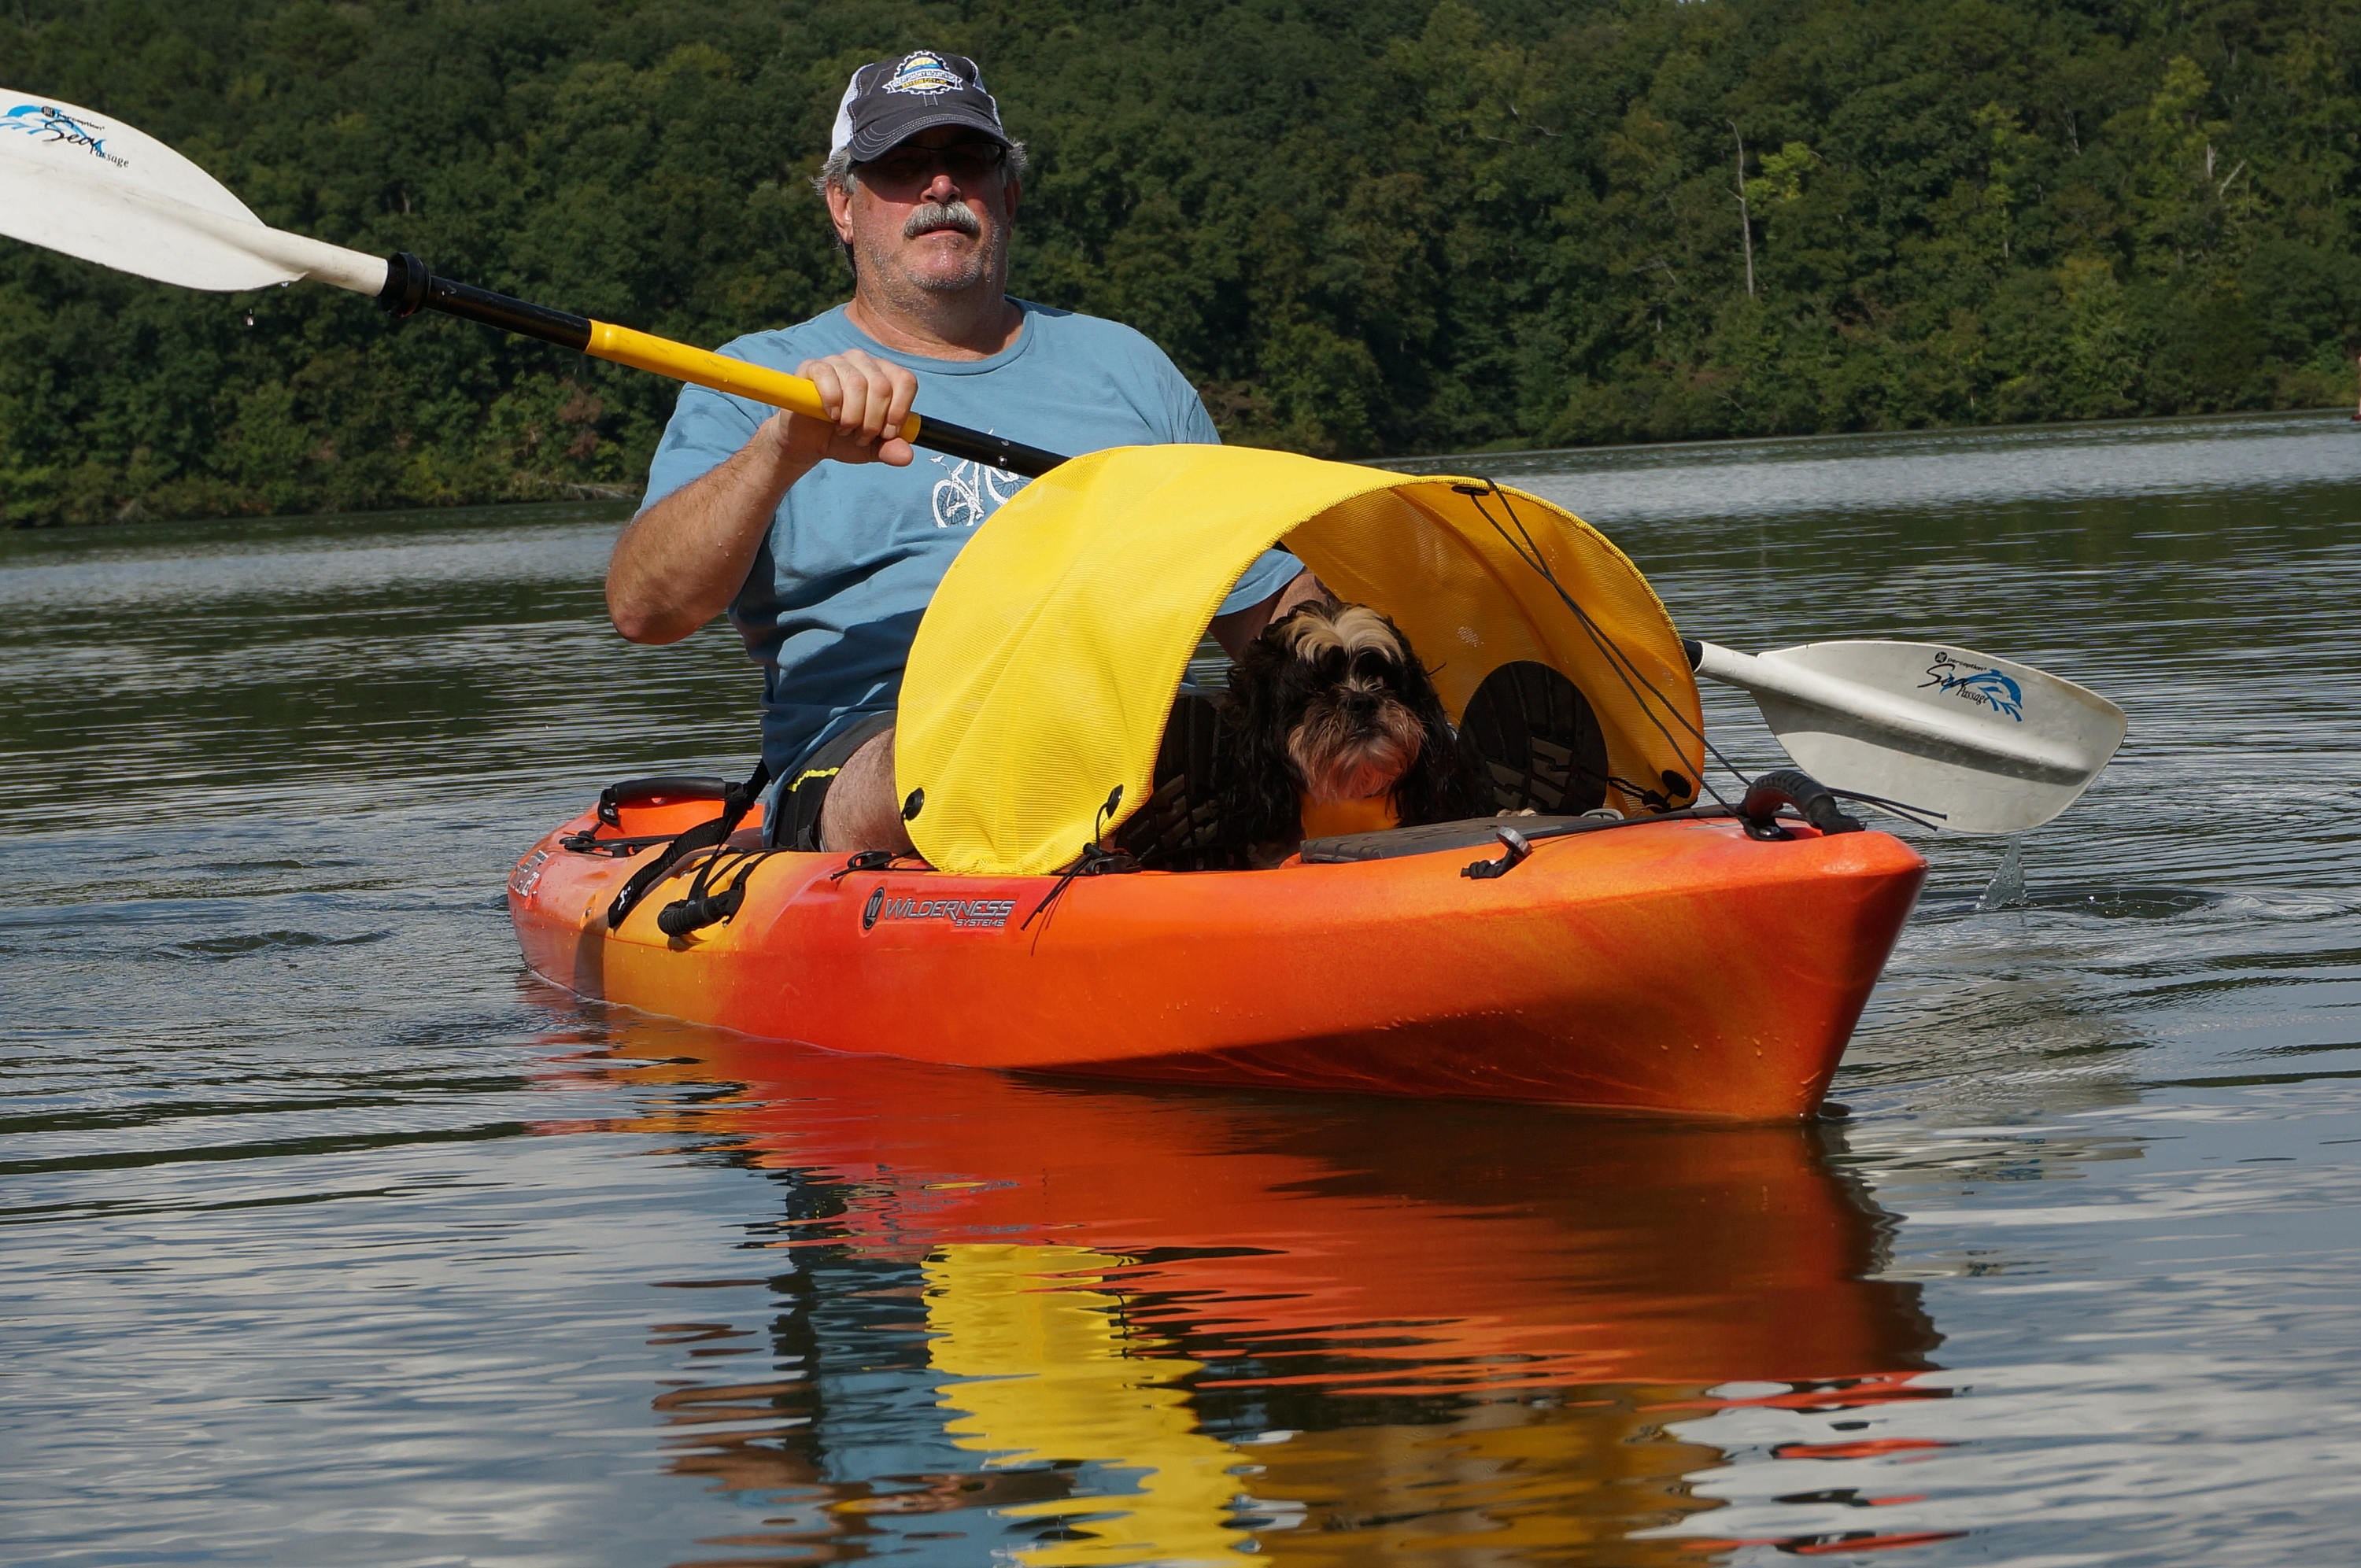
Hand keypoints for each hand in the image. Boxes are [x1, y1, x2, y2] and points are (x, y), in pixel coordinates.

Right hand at [773, 349, 917, 467]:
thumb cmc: (844, 438)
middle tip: (861, 436)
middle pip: (882, 386)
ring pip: (857, 383)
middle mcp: (864, 362)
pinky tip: (831, 415)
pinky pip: (827, 377)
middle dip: (873, 421)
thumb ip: (891, 450)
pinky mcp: (813, 366)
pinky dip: (832, 402)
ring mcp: (838, 361)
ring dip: (852, 416)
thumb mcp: (872, 449)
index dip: (899, 411)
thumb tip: (907, 456)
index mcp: (885, 375)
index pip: (905, 381)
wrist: (809, 442)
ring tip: (844, 429)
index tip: (887, 434)